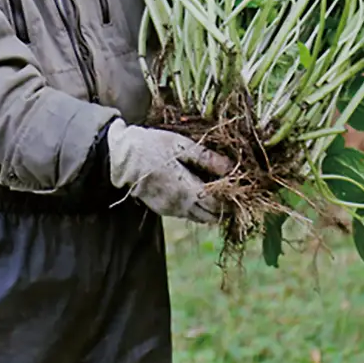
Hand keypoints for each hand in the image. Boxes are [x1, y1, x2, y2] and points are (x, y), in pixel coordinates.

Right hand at [106, 120, 234, 223]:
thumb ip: (206, 158)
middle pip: (211, 216)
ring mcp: (170, 210)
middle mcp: (180, 205)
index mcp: (186, 189)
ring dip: (212, 209)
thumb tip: (231, 168)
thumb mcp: (181, 145)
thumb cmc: (152, 146)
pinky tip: (200, 193)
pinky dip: (198, 208)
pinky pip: (187, 214)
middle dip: (225, 207)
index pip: (218, 204)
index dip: (232, 198)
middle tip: (233, 192)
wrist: (121, 157)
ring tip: (219, 192)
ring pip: (200, 217)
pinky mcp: (163, 209)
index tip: (242, 189)